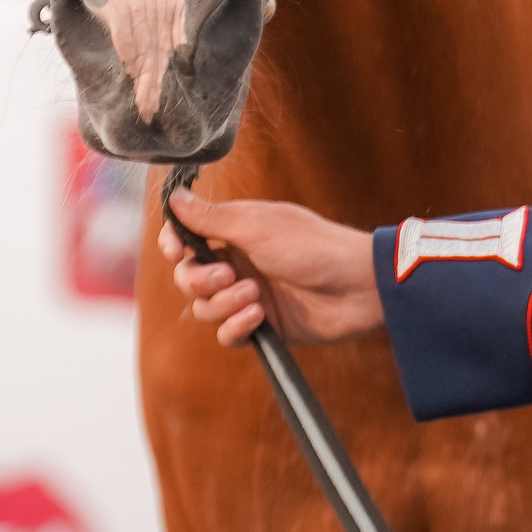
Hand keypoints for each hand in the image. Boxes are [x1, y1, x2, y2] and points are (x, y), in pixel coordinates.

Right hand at [159, 187, 384, 347]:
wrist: (357, 285)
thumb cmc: (313, 245)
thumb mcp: (257, 225)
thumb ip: (211, 217)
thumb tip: (174, 196)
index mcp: (236, 233)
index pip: (187, 239)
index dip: (174, 245)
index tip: (175, 250)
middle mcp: (239, 263)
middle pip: (189, 278)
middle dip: (199, 280)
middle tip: (228, 275)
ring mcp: (249, 295)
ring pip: (206, 309)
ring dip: (223, 303)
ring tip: (256, 295)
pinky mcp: (263, 326)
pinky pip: (228, 334)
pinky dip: (236, 326)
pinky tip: (258, 316)